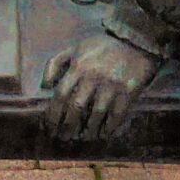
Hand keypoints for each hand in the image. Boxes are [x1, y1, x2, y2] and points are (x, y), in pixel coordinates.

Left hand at [39, 35, 163, 144]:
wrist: (135, 41)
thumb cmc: (101, 47)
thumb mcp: (75, 48)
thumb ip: (54, 63)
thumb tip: (45, 86)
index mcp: (78, 66)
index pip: (60, 94)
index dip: (53, 114)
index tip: (48, 127)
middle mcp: (93, 77)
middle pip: (75, 108)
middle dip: (67, 126)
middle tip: (63, 138)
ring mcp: (111, 85)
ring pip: (96, 115)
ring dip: (88, 130)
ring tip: (82, 138)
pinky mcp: (128, 92)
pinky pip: (116, 115)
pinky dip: (108, 127)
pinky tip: (103, 134)